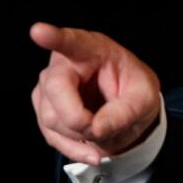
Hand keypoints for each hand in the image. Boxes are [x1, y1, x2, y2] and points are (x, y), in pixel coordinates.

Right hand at [30, 22, 160, 165]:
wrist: (128, 107)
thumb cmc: (135, 91)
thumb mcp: (145, 98)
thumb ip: (126, 111)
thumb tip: (97, 128)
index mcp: (92, 49)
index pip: (71, 42)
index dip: (53, 37)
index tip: (38, 31)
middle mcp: (64, 64)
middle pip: (55, 89)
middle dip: (78, 118)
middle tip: (103, 130)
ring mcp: (49, 88)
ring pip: (51, 117)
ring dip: (80, 136)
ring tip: (105, 136)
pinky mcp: (45, 110)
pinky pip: (51, 135)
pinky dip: (74, 149)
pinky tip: (92, 151)